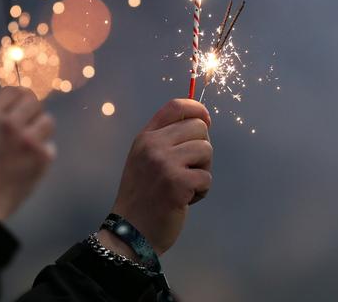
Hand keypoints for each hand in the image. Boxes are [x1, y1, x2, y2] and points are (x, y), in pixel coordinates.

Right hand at [0, 86, 55, 221]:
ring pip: (48, 120)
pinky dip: (42, 155)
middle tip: (28, 124)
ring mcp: (28, 139)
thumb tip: (13, 96)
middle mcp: (9, 123)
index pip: (15, 90)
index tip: (22, 103)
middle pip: (35, 101)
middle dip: (33, 112)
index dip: (20, 96)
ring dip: (41, 131)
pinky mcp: (42, 156)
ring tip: (27, 147)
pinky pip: (50, 145)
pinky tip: (27, 166)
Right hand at [99, 99, 212, 257]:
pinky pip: (207, 176)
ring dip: (203, 170)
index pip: (175, 106)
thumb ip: (165, 140)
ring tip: (186, 184)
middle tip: (189, 168)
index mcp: (146, 136)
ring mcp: (165, 163)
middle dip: (202, 148)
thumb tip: (200, 124)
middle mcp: (153, 145)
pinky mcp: (178, 183)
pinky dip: (202, 190)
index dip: (197, 109)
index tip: (206, 120)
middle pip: (198, 127)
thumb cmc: (142, 196)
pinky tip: (186, 199)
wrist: (130, 231)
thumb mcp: (144, 159)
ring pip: (206, 150)